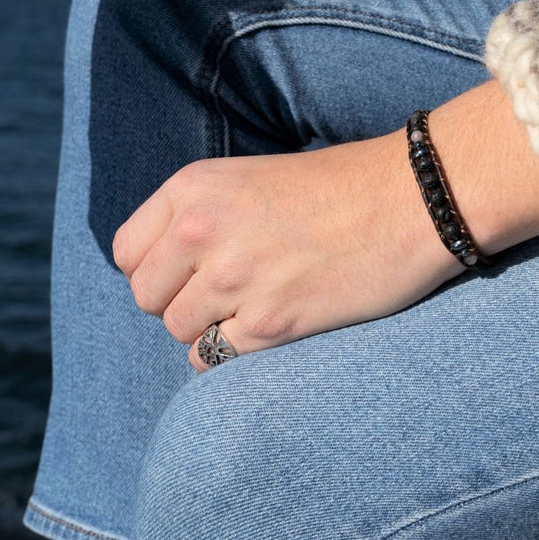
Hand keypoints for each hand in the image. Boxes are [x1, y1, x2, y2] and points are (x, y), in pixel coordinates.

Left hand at [113, 130, 462, 367]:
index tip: (189, 270)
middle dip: (179, 301)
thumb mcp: (250, 179)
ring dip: (210, 328)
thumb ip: (201, 215)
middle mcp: (201, 230)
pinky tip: (273, 324)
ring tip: (257, 303)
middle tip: (226, 292)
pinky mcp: (269, 323)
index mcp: (193, 187)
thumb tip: (168, 267)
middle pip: (146, 297)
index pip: (127, 252)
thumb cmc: (339, 186)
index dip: (155, 268)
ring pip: (178, 331)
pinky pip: (212, 360)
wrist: (411, 198)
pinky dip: (235, 352)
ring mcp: (233, 279)